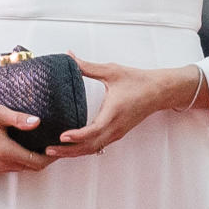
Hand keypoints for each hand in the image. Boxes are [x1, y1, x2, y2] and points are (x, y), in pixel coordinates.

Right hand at [0, 88, 55, 176]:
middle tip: (54, 145)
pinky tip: (23, 148)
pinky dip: (20, 161)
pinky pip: (9, 168)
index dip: (51, 157)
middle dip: (44, 158)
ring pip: (19, 168)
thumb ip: (18, 119)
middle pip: (29, 167)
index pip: (35, 162)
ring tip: (42, 145)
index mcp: (4, 152)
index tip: (59, 147)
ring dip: (32, 160)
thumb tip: (37, 122)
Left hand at [45, 55, 206, 157]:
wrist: (160, 90)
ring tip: (55, 151)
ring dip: (74, 152)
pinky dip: (83, 149)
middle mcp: (115, 127)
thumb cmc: (138, 80)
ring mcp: (117, 133)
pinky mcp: (118, 133)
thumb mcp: (112, 71)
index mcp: (114, 113)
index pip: (93, 131)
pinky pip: (98, 146)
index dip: (76, 136)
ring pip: (93, 149)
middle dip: (68, 151)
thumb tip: (69, 56)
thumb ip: (87, 66)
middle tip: (48, 150)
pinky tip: (71, 146)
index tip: (61, 136)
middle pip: (89, 147)